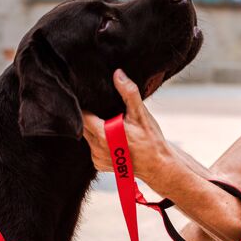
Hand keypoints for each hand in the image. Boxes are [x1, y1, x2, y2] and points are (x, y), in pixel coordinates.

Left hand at [83, 69, 173, 184]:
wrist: (158, 166)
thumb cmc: (151, 140)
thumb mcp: (141, 114)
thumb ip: (128, 93)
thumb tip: (118, 74)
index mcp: (103, 135)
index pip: (82, 116)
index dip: (84, 105)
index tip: (88, 97)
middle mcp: (96, 149)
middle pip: (83, 126)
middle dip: (90, 116)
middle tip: (102, 108)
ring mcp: (96, 158)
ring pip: (86, 136)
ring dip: (94, 128)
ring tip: (110, 122)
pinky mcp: (98, 164)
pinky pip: (92, 147)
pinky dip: (98, 140)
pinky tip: (112, 136)